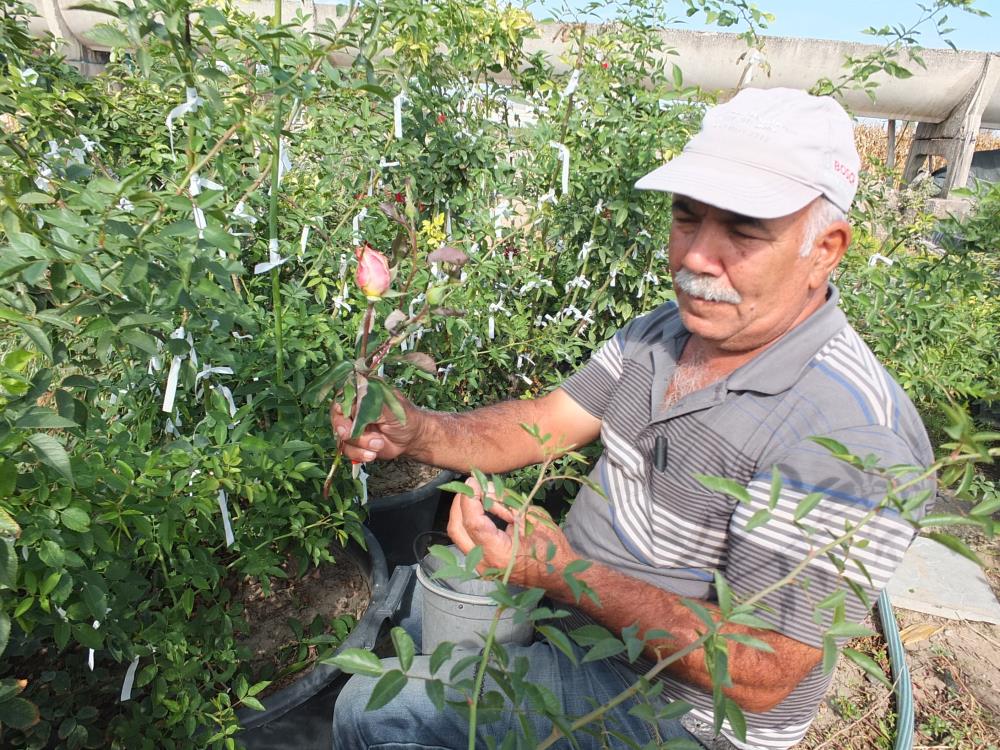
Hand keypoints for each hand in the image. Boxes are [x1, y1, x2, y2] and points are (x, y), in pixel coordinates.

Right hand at [329, 390, 421, 462]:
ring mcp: (353, 425)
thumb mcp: (393, 409)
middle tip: (353, 435)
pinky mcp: (354, 441)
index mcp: (363, 392)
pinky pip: (347, 449)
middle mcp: (354, 408)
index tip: (349, 420)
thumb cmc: (405, 418)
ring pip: (342, 436)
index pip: (342, 396)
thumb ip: (375, 404)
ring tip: (379, 444)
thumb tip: (359, 400)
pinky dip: (359, 454)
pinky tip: (372, 454)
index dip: (342, 409)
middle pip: (337, 417)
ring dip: (359, 444)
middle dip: (347, 430)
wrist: (412, 438)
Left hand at [446, 477, 579, 595]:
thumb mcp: (532, 518)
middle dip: (459, 504)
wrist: (559, 575)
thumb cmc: (552, 548)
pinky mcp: (484, 565)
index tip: (474, 481)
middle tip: (470, 485)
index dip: (470, 498)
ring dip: (462, 512)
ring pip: (459, 536)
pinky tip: (479, 509)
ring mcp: (482, 567)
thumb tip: (486, 488)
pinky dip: (470, 522)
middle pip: (456, 529)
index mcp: (498, 553)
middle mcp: (484, 563)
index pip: (472, 521)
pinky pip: (468, 541)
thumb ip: (505, 503)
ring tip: (474, 494)